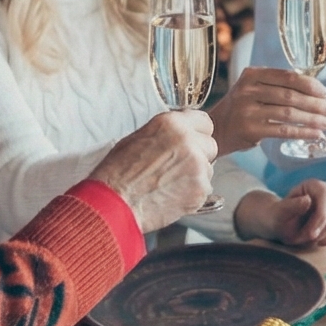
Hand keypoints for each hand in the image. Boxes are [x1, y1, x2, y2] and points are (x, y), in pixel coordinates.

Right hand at [86, 109, 218, 231]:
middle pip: (210, 145)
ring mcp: (197, 166)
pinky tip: (171, 195)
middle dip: (199, 155)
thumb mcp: (137, 138)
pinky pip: (204, 188)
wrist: (114, 205)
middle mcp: (188, 141)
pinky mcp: (201, 189)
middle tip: (177, 167)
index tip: (192, 141)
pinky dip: (192, 193)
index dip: (197, 133)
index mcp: (171, 124)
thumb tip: (181, 133)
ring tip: (169, 184)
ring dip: (195, 175)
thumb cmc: (118, 173)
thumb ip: (166, 133)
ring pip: (208, 168)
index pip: (204, 121)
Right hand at [211, 65, 325, 149]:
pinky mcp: (250, 130)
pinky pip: (283, 131)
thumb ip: (276, 85)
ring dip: (313, 119)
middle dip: (315, 103)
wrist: (215, 129)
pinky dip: (303, 132)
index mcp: (252, 75)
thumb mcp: (252, 89)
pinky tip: (315, 134)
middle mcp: (248, 90)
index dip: (310, 84)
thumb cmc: (241, 108)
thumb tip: (313, 90)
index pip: (287, 76)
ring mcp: (248, 110)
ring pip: (289, 113)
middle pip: (290, 95)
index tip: (325, 92)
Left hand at [234, 179, 325, 247]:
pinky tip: (313, 237)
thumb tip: (308, 200)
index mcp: (313, 185)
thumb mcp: (279, 213)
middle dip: (316, 231)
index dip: (321, 217)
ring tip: (304, 236)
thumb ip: (291, 206)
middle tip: (299, 239)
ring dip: (320, 237)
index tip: (311, 234)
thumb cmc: (278, 218)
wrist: (281, 225)